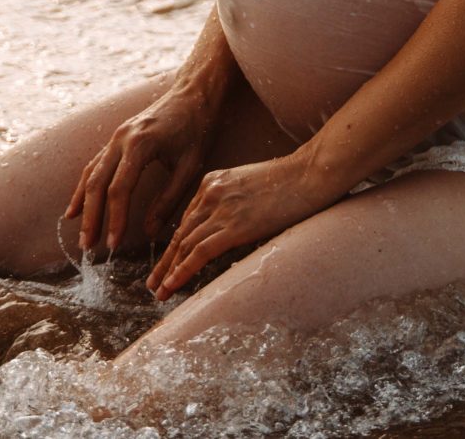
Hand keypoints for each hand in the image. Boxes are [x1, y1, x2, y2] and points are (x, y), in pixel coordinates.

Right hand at [64, 84, 216, 257]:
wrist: (193, 93)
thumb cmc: (197, 128)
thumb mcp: (190, 166)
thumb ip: (169, 200)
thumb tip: (151, 232)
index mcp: (141, 144)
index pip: (120, 189)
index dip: (116, 219)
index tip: (114, 245)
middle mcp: (121, 138)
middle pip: (98, 183)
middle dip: (92, 217)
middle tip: (89, 248)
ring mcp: (115, 136)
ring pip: (91, 174)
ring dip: (84, 206)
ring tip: (83, 236)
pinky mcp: (116, 138)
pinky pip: (94, 165)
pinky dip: (83, 188)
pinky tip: (76, 208)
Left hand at [146, 151, 344, 299]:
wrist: (310, 173)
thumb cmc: (291, 181)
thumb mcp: (252, 187)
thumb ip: (234, 205)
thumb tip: (229, 230)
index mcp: (213, 181)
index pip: (188, 219)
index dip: (175, 244)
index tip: (168, 261)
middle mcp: (210, 193)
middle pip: (181, 233)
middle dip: (165, 261)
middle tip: (154, 282)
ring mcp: (220, 209)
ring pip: (185, 245)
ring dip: (168, 271)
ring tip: (159, 291)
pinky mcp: (233, 226)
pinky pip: (199, 253)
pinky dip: (182, 271)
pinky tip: (172, 285)